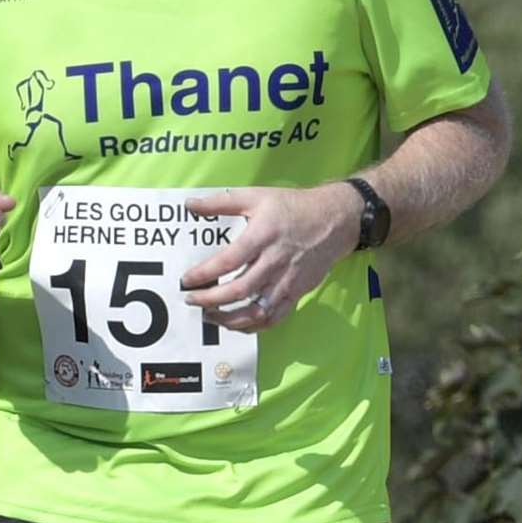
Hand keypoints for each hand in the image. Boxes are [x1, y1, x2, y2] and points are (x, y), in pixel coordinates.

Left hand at [180, 183, 362, 330]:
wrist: (335, 219)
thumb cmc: (292, 206)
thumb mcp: (256, 196)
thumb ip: (221, 202)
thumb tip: (190, 205)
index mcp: (263, 236)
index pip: (228, 261)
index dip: (204, 274)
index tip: (186, 280)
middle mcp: (275, 261)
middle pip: (240, 290)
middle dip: (211, 300)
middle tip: (191, 300)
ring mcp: (288, 280)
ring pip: (256, 311)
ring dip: (229, 319)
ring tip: (209, 316)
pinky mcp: (297, 292)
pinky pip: (274, 318)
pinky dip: (254, 326)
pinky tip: (237, 324)